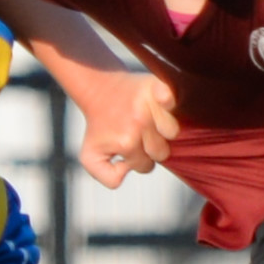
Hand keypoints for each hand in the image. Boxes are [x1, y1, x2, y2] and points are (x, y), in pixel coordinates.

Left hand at [77, 70, 178, 188]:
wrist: (97, 90)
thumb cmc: (98, 124)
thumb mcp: (90, 157)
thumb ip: (107, 176)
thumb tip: (127, 170)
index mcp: (126, 142)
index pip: (147, 166)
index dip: (139, 159)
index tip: (130, 144)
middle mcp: (139, 124)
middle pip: (162, 152)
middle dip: (152, 146)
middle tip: (138, 132)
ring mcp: (149, 104)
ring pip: (172, 132)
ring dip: (165, 129)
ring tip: (150, 120)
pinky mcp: (157, 86)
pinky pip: (170, 97)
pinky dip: (168, 99)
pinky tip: (163, 100)